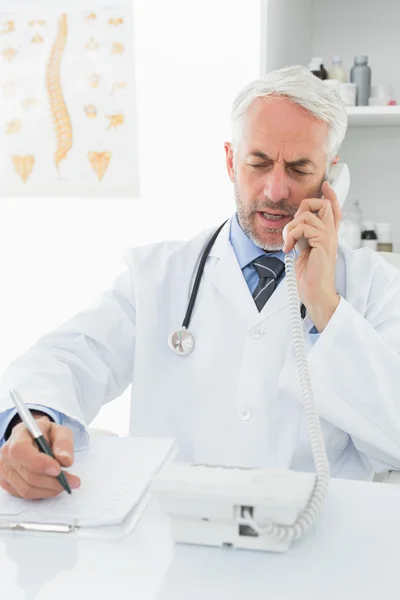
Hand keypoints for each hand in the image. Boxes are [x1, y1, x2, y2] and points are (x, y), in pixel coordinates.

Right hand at [0, 415, 80, 498]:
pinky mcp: (7, 482)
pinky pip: (25, 495)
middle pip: (28, 474)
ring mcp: (5, 470)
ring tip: (64, 484)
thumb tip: (65, 460)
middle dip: (53, 481)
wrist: (34, 438)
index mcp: (19, 435)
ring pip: (27, 489)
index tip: (58, 469)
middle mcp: (7, 453)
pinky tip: (52, 486)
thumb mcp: (60, 431)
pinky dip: (42, 493)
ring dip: (50, 489)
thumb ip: (64, 443)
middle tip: (72, 481)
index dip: (39, 463)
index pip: (21, 451)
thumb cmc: (46, 434)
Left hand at [282, 181, 340, 330]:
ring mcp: (328, 237)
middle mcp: (331, 234)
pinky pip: (303, 227)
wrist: (314, 292)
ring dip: (290, 227)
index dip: (330, 196)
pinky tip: (289, 248)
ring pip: (307, 215)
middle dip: (305, 205)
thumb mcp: (303, 250)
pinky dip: (291, 235)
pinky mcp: (323, 242)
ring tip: (288, 243)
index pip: (333, 210)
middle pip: (324, 205)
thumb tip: (294, 225)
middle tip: (294, 225)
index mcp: (327, 236)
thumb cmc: (309, 277)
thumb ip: (303, 236)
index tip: (325, 184)